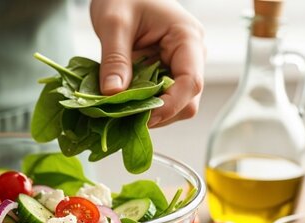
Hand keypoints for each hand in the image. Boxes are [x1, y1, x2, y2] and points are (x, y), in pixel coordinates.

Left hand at [90, 0, 204, 127]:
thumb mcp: (113, 23)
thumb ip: (115, 58)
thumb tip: (113, 94)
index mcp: (187, 38)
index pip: (191, 82)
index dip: (169, 105)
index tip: (142, 118)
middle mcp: (191, 56)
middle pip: (187, 101)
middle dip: (158, 114)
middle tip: (123, 117)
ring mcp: (179, 66)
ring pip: (175, 105)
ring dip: (149, 113)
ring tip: (119, 111)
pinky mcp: (165, 74)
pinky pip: (160, 99)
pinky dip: (142, 106)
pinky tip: (122, 105)